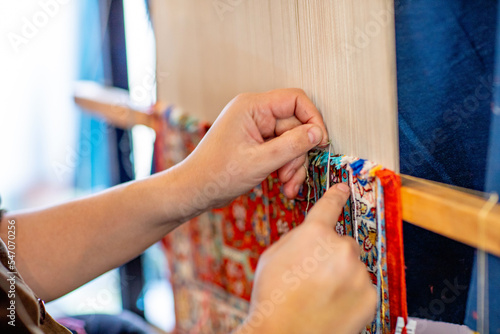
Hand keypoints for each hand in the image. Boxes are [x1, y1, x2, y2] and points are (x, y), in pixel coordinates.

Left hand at [180, 88, 328, 210]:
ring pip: (291, 142)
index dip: (312, 119)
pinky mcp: (258, 144)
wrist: (195, 190)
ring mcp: (257, 129)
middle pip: (295, 126)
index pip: (295, 100)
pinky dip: (286, 168)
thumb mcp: (260, 161)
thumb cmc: (216, 174)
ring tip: (287, 185)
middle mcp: (255, 114)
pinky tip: (284, 185)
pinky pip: (282, 151)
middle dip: (298, 154)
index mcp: (252, 107)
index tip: (321, 142)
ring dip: (293, 165)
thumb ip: (292, 146)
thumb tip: (318, 133)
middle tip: (291, 176)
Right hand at [236, 184, 376, 333]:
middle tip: (314, 275)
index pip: (329, 206)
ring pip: (353, 267)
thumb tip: (310, 236)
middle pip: (342, 243)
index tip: (343, 189)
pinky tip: (332, 305)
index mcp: (314, 233)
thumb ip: (297, 238)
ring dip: (342, 276)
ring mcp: (357, 273)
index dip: (336, 196)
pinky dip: (351, 294)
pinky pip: (362, 287)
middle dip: (331, 255)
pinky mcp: (369, 296)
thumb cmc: (273, 297)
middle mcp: (340, 248)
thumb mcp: (273, 255)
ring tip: (320, 295)